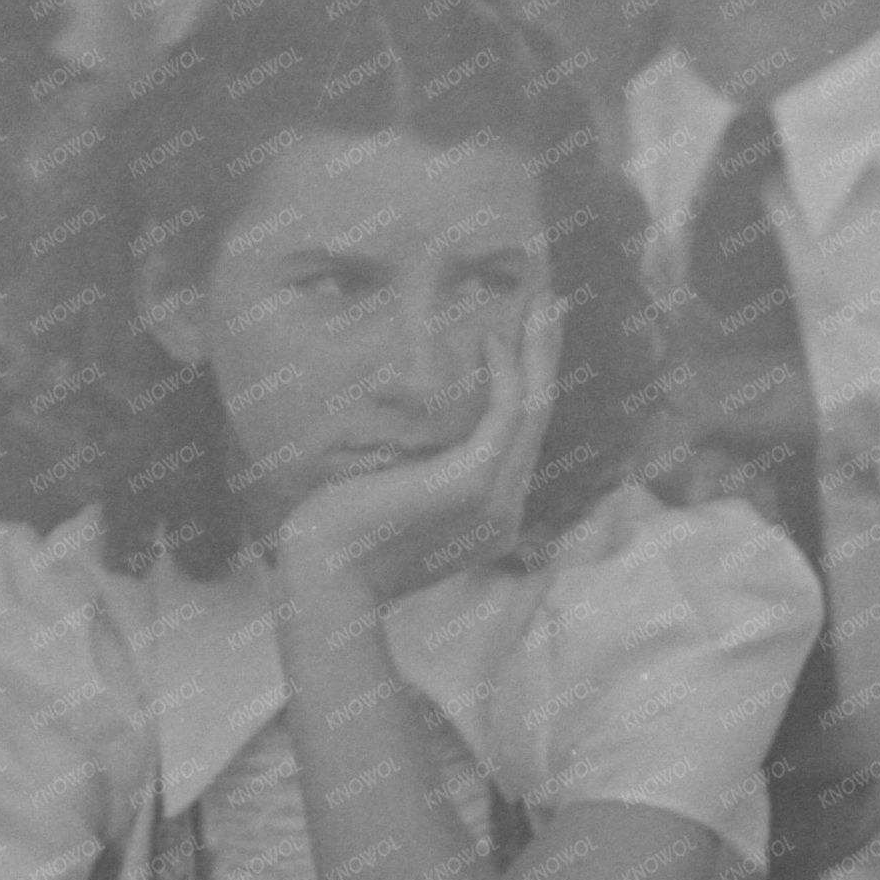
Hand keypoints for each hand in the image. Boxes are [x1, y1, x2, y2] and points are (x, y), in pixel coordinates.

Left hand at [274, 299, 561, 607]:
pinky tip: (496, 337)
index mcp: (492, 521)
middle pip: (540, 420)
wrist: (325, 579)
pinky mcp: (476, 483)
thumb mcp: (395, 509)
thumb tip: (419, 449)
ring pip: (535, 410)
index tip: (527, 340)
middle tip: (553, 302)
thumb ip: (424, 482)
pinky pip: (507, 415)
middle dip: (547, 356)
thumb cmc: (343, 542)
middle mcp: (507, 513)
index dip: (531, 387)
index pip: (522, 442)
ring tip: (543, 301)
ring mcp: (497, 501)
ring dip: (540, 350)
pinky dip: (507, 371)